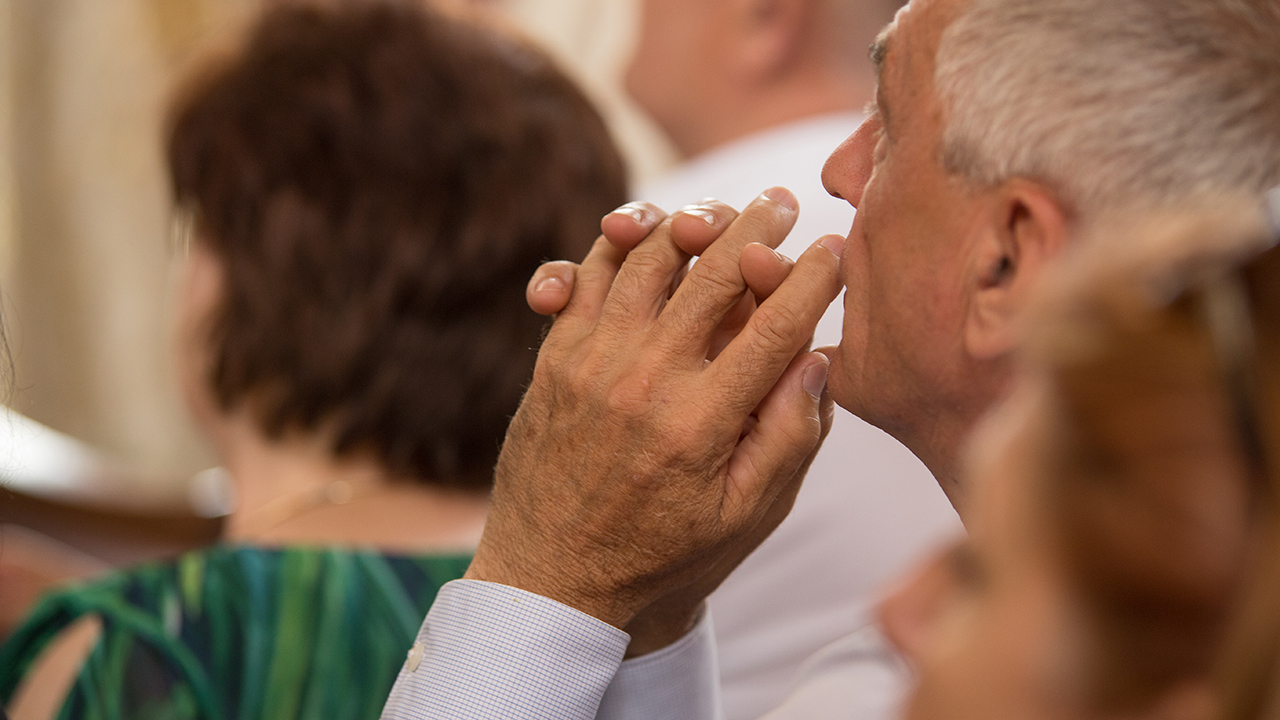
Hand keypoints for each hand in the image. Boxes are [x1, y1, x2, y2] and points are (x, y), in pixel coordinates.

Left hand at [469, 188, 842, 634]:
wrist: (554, 577)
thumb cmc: (662, 555)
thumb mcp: (745, 518)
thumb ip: (788, 438)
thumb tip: (816, 356)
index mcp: (702, 423)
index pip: (775, 326)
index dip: (813, 278)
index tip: (836, 246)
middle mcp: (645, 380)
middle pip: (713, 273)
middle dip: (758, 226)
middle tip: (784, 199)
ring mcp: (592, 362)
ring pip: (646, 257)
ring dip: (688, 220)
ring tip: (719, 210)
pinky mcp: (555, 357)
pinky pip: (585, 274)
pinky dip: (614, 245)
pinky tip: (641, 234)